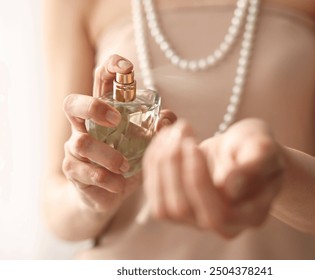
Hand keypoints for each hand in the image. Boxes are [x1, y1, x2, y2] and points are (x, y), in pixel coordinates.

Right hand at [62, 54, 175, 212]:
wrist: (109, 194)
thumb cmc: (128, 161)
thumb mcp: (148, 143)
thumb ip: (160, 128)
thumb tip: (165, 118)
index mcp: (103, 111)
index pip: (100, 80)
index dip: (110, 67)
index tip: (127, 68)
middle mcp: (84, 125)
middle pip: (72, 103)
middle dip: (93, 107)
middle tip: (117, 121)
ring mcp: (74, 148)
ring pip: (81, 143)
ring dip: (109, 156)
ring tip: (126, 167)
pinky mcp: (73, 171)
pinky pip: (86, 172)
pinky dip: (107, 179)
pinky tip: (119, 183)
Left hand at [142, 118, 284, 236]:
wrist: (244, 152)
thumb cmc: (257, 149)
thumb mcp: (263, 146)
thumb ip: (255, 162)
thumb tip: (232, 186)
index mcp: (250, 215)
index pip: (217, 212)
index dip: (197, 178)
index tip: (192, 143)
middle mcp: (223, 226)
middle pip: (182, 209)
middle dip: (173, 167)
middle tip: (180, 131)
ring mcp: (197, 220)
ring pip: (163, 207)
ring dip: (160, 164)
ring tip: (173, 132)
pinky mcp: (177, 207)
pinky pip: (154, 194)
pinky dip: (152, 164)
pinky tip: (164, 139)